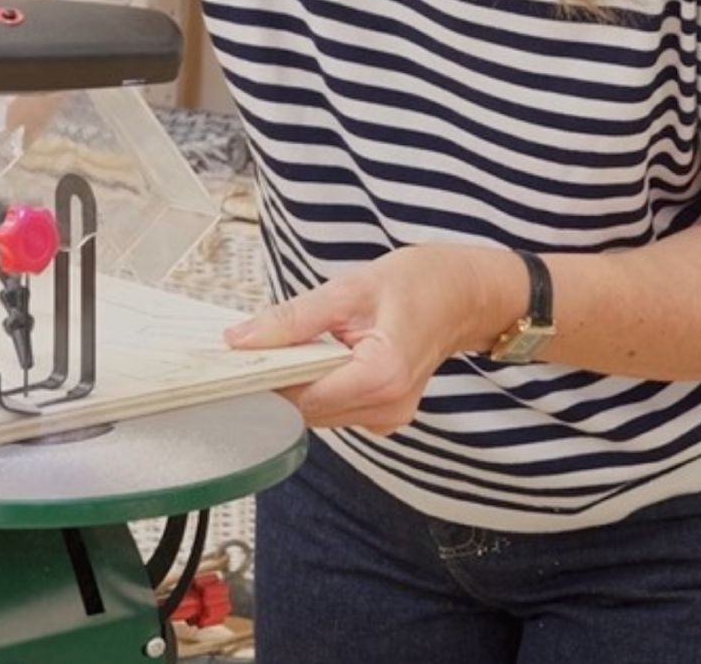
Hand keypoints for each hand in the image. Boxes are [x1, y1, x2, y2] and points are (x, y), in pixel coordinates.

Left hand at [224, 245, 518, 434]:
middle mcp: (387, 407)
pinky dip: (317, 385)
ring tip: (294, 344)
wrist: (465, 294)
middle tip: (258, 343)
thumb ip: (293, 318)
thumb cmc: (420, 283)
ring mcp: (388, 417)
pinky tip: (319, 356)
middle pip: (305, 409)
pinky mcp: (384, 416)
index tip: (236, 358)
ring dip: (297, 382)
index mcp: (381, 376)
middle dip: (277, 378)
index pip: (300, 396)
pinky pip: (333, 408)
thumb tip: (241, 339)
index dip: (263, 378)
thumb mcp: (350, 289)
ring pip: (316, 412)